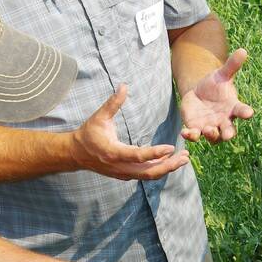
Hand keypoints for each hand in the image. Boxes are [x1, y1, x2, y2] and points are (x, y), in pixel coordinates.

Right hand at [72, 85, 190, 179]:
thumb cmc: (88, 134)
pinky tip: (170, 161)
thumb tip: (124, 85)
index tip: (170, 147)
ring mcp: (123, 173)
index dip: (155, 153)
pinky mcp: (125, 175)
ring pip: (149, 176)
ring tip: (183, 159)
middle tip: (185, 157)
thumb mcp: (99, 117)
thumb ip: (113, 103)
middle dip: (169, 165)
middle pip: (148, 172)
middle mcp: (119, 167)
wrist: (76, 154)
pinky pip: (145, 175)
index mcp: (113, 152)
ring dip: (167, 168)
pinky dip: (159, 169)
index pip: (138, 156)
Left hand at [179, 49, 254, 143]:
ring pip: (213, 137)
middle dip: (228, 133)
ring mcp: (210, 126)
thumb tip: (243, 50)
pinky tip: (185, 132)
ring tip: (208, 130)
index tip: (249, 112)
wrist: (199, 93)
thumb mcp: (221, 74)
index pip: (242, 111)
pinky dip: (191, 135)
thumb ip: (232, 65)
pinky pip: (195, 135)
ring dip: (211, 135)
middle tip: (228, 134)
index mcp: (233, 107)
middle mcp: (224, 120)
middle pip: (229, 131)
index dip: (246, 112)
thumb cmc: (215, 85)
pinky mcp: (196, 128)